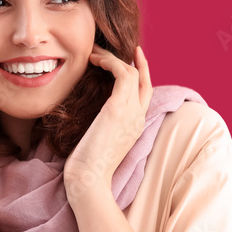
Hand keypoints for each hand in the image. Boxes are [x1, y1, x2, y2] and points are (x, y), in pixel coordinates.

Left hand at [63, 44, 152, 196]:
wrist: (88, 181)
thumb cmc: (87, 169)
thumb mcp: (98, 144)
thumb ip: (101, 128)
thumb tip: (90, 120)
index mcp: (135, 127)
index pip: (145, 94)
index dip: (142, 73)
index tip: (131, 58)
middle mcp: (138, 118)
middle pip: (143, 81)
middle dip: (130, 61)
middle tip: (109, 50)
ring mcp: (131, 113)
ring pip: (133, 73)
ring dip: (113, 59)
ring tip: (94, 54)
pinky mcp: (118, 109)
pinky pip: (123, 73)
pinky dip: (110, 62)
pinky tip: (94, 60)